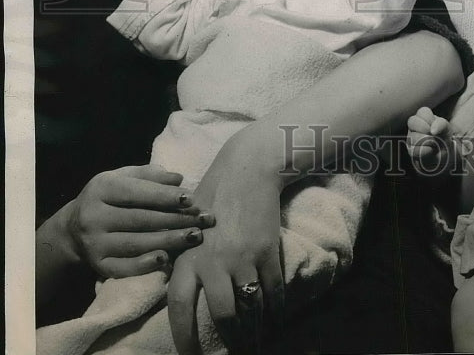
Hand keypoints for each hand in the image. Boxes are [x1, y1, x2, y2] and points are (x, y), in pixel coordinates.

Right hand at [63, 165, 213, 277]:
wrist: (74, 229)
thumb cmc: (109, 197)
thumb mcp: (123, 177)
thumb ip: (150, 175)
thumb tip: (179, 179)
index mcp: (102, 189)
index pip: (138, 193)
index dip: (166, 196)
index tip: (193, 199)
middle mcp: (95, 217)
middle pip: (142, 219)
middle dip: (177, 219)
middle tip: (205, 220)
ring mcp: (95, 244)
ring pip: (137, 243)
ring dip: (170, 241)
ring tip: (196, 237)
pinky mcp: (98, 266)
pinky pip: (125, 268)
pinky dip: (147, 264)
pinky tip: (168, 259)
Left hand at [168, 137, 284, 354]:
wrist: (248, 167)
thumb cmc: (212, 192)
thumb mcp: (184, 222)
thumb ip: (178, 253)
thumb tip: (169, 283)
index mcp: (188, 255)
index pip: (180, 307)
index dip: (184, 337)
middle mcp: (214, 261)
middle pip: (224, 315)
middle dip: (231, 341)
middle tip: (235, 353)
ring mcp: (244, 257)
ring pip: (251, 308)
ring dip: (254, 330)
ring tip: (254, 343)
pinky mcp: (267, 251)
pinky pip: (273, 291)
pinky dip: (275, 310)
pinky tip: (274, 319)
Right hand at [407, 105, 454, 173]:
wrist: (446, 152)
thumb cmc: (444, 136)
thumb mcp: (446, 128)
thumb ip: (441, 124)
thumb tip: (432, 131)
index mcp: (422, 117)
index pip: (422, 112)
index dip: (430, 119)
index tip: (436, 125)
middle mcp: (414, 126)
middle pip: (412, 121)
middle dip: (425, 128)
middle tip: (434, 134)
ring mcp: (410, 137)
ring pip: (413, 136)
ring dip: (427, 141)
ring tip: (435, 144)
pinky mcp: (411, 150)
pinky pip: (413, 150)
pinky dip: (425, 150)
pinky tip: (431, 150)